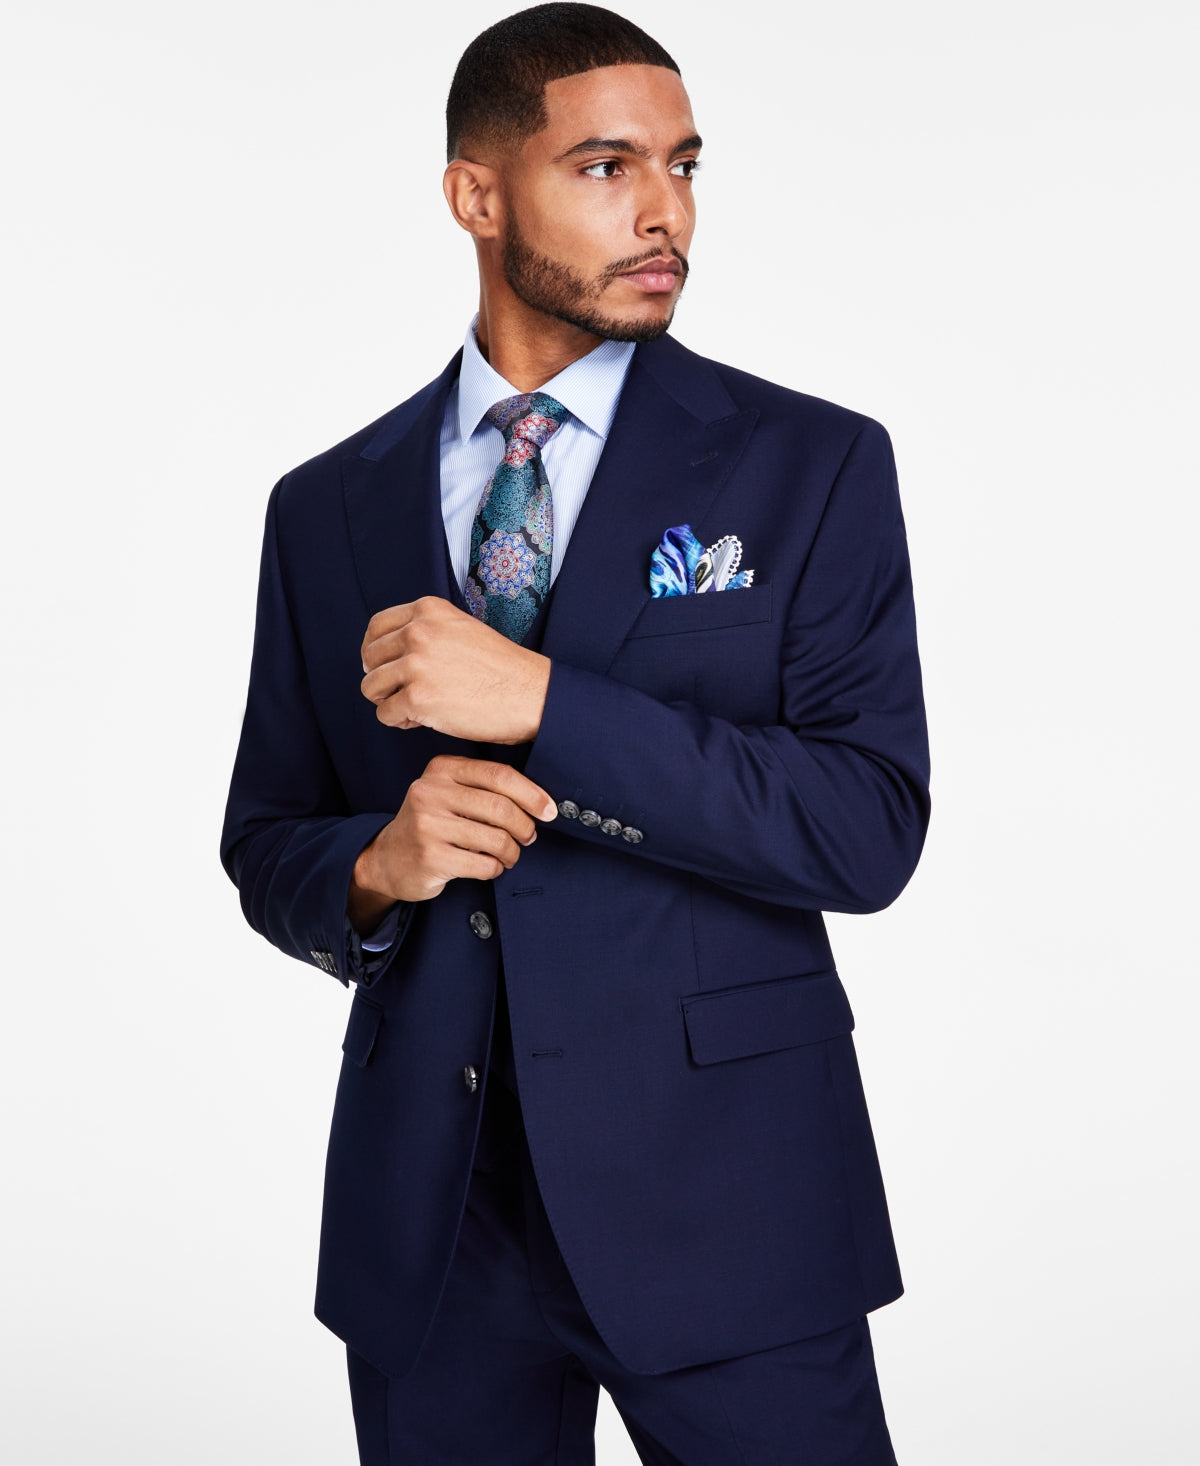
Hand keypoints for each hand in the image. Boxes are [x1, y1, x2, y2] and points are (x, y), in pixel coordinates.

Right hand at [348, 755, 558, 920]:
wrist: (387, 858)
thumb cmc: (432, 824)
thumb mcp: (449, 793)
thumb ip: (484, 788)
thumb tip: (540, 801)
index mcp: (441, 769)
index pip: (499, 775)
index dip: (531, 794)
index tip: (549, 810)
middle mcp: (430, 791)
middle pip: (501, 808)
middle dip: (525, 827)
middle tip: (529, 837)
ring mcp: (427, 825)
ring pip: (496, 839)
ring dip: (512, 852)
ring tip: (509, 855)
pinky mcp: (430, 857)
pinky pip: (483, 865)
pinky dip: (495, 868)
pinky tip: (489, 866)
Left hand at [361, 596, 550, 743]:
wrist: (530, 694)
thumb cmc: (501, 668)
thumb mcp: (460, 629)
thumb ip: (426, 631)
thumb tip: (387, 653)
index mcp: (428, 611)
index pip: (376, 627)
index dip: (374, 651)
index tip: (381, 666)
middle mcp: (418, 632)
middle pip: (369, 658)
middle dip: (382, 679)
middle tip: (402, 692)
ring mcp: (416, 665)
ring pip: (371, 687)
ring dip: (388, 701)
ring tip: (413, 708)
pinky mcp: (417, 698)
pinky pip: (384, 714)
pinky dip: (399, 721)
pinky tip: (421, 721)